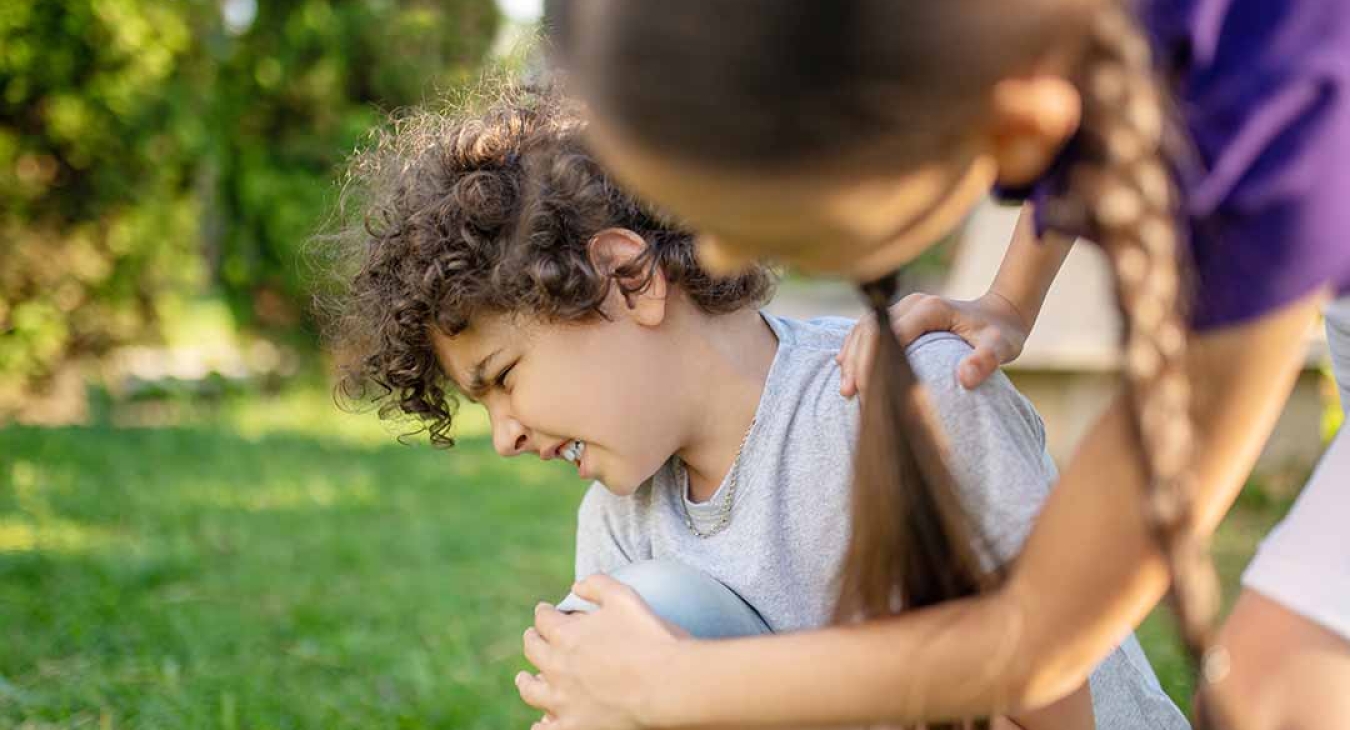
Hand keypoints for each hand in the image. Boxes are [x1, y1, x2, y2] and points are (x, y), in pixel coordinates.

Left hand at [518, 575, 683, 729]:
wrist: (667, 684)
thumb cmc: (650, 638)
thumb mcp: (624, 597)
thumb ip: (597, 585)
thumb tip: (576, 586)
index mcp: (566, 635)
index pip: (544, 619)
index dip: (544, 612)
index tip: (545, 610)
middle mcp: (557, 667)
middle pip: (533, 650)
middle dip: (532, 639)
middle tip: (533, 636)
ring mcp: (563, 700)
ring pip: (531, 690)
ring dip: (525, 681)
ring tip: (525, 678)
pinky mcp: (574, 726)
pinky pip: (546, 729)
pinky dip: (540, 725)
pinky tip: (539, 723)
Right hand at [836, 291, 1029, 394]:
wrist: (1002, 313)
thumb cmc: (1001, 333)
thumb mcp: (1000, 347)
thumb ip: (985, 361)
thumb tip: (966, 380)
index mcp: (929, 309)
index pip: (891, 335)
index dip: (877, 362)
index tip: (870, 391)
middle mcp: (912, 304)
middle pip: (871, 331)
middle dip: (858, 362)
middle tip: (851, 394)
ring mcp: (904, 308)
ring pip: (865, 329)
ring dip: (852, 356)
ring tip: (846, 388)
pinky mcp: (902, 316)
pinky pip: (870, 330)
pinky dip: (856, 348)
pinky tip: (847, 368)